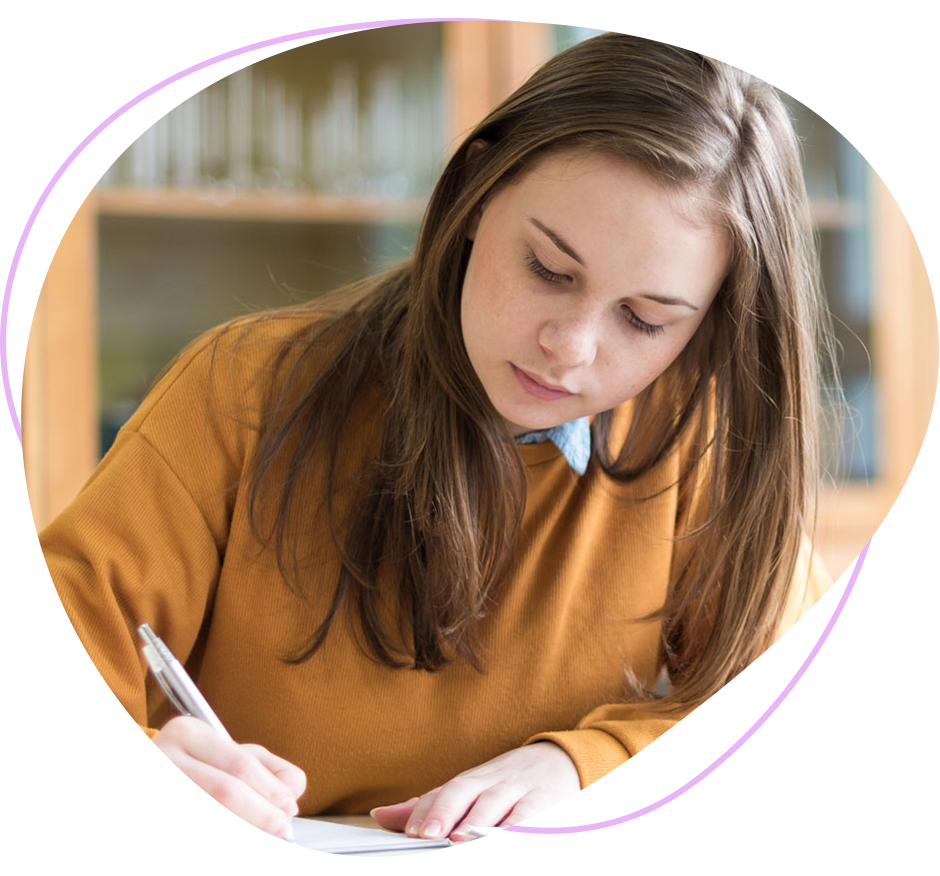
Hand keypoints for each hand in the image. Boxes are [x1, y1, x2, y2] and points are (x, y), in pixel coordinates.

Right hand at [153, 716, 305, 837]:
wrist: (133, 784)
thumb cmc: (187, 768)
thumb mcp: (224, 753)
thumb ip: (264, 765)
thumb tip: (293, 789)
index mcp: (187, 733)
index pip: (238, 764)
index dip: (270, 790)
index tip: (289, 806)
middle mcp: (163, 758)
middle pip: (223, 793)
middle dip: (261, 813)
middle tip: (281, 827)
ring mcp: (150, 792)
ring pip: (207, 820)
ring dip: (240, 831)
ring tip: (258, 833)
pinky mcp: (142, 822)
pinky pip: (190, 834)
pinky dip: (218, 839)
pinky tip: (228, 838)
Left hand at [370, 742, 580, 840]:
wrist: (570, 763)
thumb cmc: (514, 785)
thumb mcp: (475, 790)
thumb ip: (433, 805)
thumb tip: (382, 816)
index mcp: (477, 777)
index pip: (448, 789)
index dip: (427, 808)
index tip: (408, 830)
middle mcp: (497, 779)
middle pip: (467, 789)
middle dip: (444, 811)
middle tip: (425, 834)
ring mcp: (523, 789)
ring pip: (497, 803)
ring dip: (478, 821)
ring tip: (459, 839)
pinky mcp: (549, 805)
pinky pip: (531, 817)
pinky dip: (517, 829)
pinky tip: (505, 840)